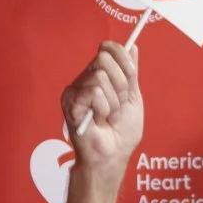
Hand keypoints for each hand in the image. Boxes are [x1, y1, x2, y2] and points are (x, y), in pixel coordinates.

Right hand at [59, 40, 142, 175]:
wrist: (114, 154)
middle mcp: (86, 79)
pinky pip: (93, 92)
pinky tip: (98, 120)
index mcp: (100, 75)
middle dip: (120, 85)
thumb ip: (131, 72)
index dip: (123, 58)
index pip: (108, 48)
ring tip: (107, 117)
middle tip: (117, 106)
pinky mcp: (70, 101)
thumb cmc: (122, 131)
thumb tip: (133, 47)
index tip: (131, 75)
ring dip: (112, 102)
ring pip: (100, 77)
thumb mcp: (132, 97)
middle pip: (105, 59)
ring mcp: (76, 89)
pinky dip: (103, 108)